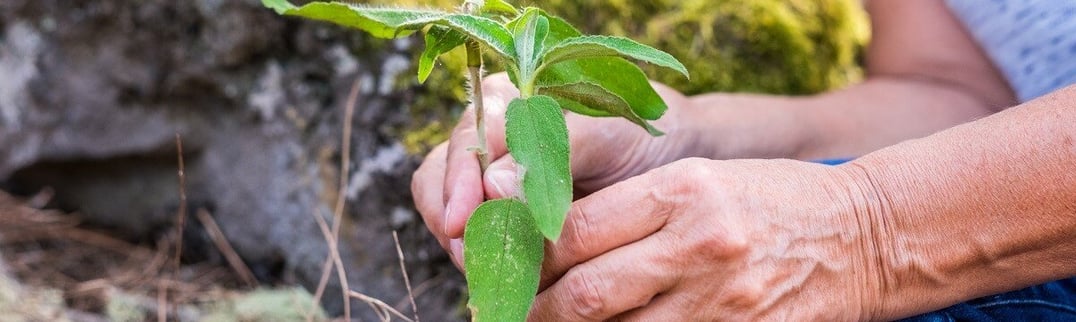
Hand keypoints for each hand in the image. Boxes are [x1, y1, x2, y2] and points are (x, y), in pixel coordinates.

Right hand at [411, 73, 695, 267]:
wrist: (673, 157)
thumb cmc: (638, 133)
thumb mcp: (603, 133)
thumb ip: (547, 156)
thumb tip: (491, 186)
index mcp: (508, 102)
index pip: (464, 141)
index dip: (456, 182)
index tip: (460, 221)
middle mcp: (490, 139)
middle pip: (439, 178)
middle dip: (451, 219)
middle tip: (472, 254)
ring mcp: (493, 180)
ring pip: (451, 214)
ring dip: (466, 244)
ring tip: (491, 269)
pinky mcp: (506, 217)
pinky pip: (478, 239)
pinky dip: (488, 258)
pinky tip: (510, 275)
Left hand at [527, 158, 885, 320]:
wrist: (862, 235)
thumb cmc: (767, 199)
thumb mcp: (699, 178)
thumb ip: (623, 203)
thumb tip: (535, 219)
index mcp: (685, 191)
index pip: (577, 227)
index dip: (524, 246)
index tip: (494, 252)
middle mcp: (701, 246)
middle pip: (588, 291)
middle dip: (535, 306)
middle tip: (505, 305)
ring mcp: (723, 303)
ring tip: (545, 321)